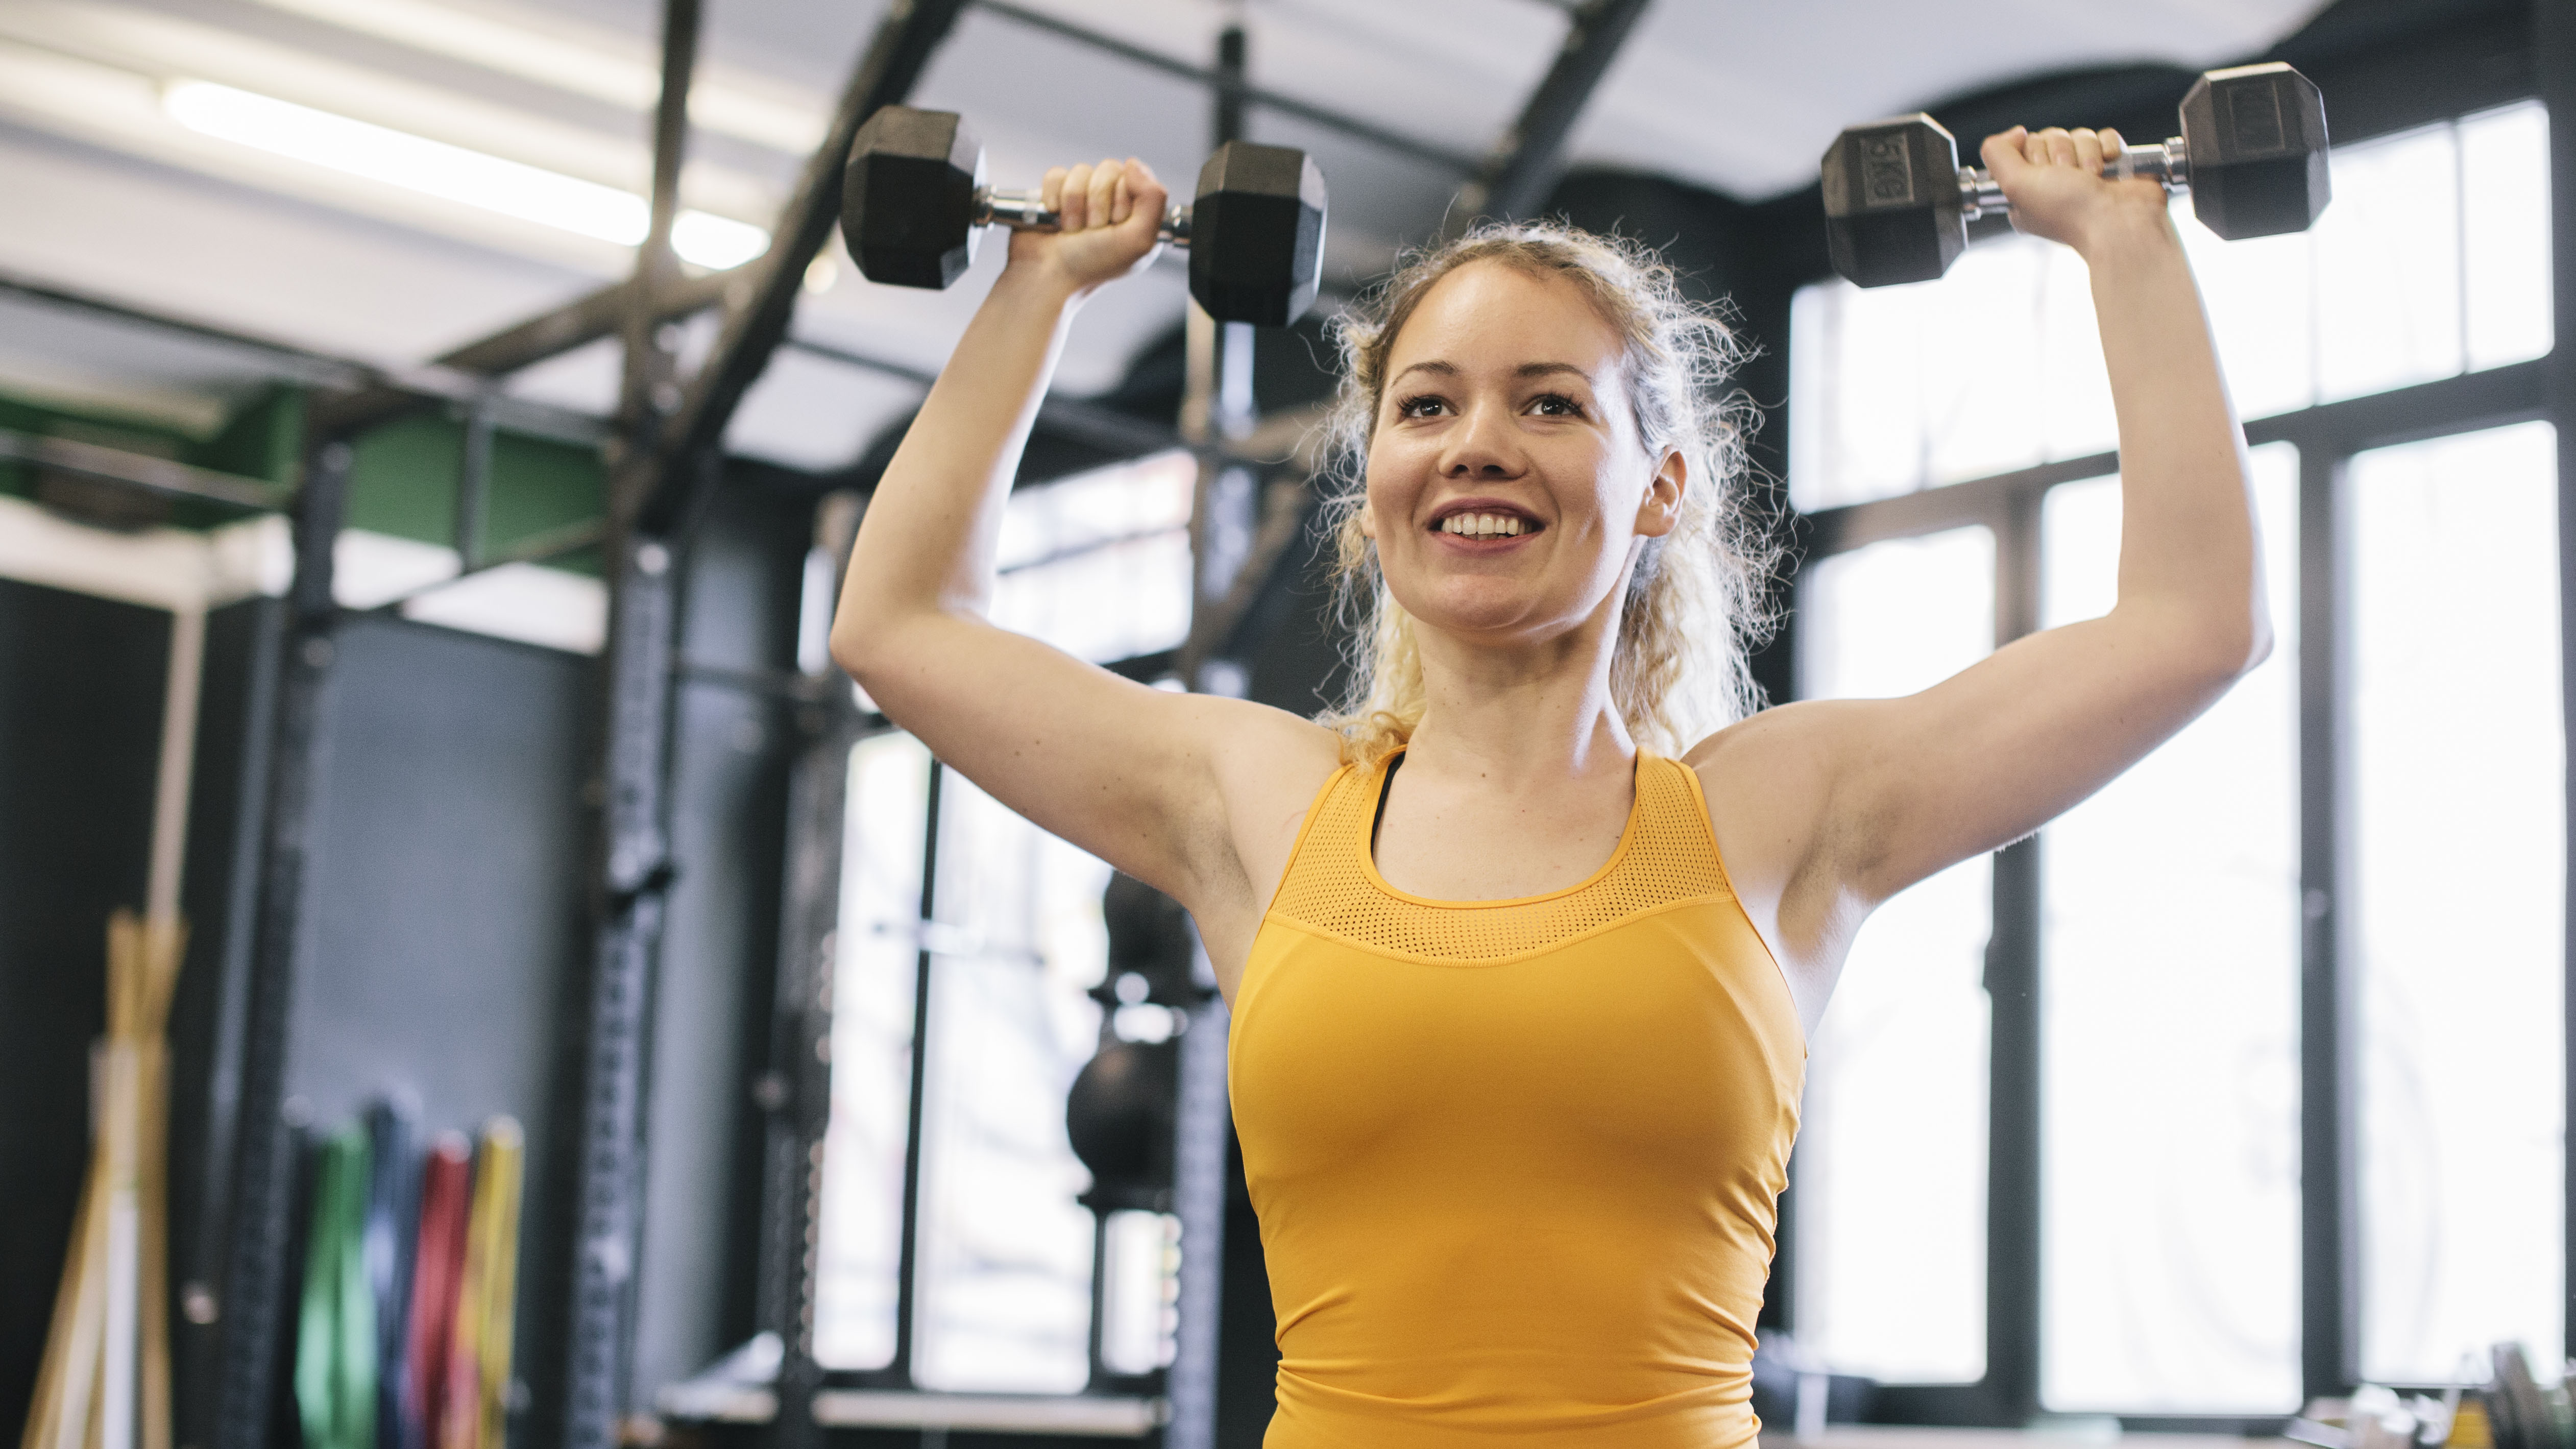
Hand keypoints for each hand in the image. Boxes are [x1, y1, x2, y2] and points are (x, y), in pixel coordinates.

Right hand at [1009, 157, 1167, 299]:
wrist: (1048, 277)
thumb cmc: (1092, 266)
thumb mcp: (1139, 241)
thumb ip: (1153, 199)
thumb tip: (1133, 163)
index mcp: (1136, 212)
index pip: (1135, 177)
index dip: (1122, 200)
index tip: (1114, 227)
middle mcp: (1111, 201)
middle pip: (1108, 169)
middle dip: (1096, 203)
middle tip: (1091, 232)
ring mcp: (1082, 196)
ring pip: (1081, 171)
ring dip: (1074, 205)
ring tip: (1071, 230)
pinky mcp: (1055, 193)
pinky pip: (1056, 174)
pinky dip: (1052, 197)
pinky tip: (1053, 218)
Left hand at [1979, 126, 2167, 256]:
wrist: (2119, 221)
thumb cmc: (2069, 211)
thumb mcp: (2013, 184)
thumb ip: (1996, 154)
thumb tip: (2015, 133)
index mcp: (2027, 193)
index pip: (2023, 147)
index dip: (2034, 155)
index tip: (2044, 175)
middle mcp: (2054, 183)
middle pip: (2050, 137)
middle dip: (2061, 153)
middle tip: (2070, 177)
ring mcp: (2084, 174)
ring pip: (2078, 135)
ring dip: (2086, 153)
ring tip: (2091, 178)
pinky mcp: (2111, 165)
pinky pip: (2105, 136)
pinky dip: (2108, 148)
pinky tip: (2110, 167)